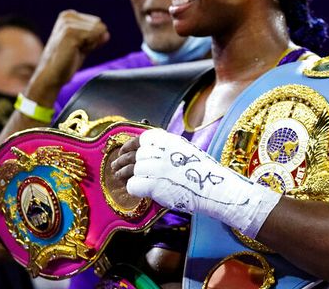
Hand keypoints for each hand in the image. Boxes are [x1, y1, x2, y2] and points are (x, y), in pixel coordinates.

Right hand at [26, 10, 109, 103]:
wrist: (52, 74)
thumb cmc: (67, 60)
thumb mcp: (85, 45)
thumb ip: (96, 37)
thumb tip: (107, 33)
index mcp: (69, 15)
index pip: (98, 23)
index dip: (93, 38)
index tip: (78, 46)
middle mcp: (67, 16)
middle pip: (99, 25)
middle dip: (93, 40)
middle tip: (76, 49)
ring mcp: (68, 24)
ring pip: (98, 31)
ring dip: (90, 44)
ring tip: (74, 51)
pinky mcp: (70, 33)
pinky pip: (94, 37)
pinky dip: (89, 48)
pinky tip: (74, 52)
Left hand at [112, 128, 281, 237]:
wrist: (213, 188)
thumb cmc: (202, 172)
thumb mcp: (185, 151)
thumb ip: (167, 150)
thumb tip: (148, 153)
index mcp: (169, 141)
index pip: (141, 139)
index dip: (129, 146)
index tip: (123, 151)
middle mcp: (160, 152)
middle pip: (134, 156)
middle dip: (121, 161)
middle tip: (115, 167)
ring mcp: (156, 168)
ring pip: (131, 170)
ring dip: (123, 174)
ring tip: (119, 177)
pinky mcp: (154, 185)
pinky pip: (134, 186)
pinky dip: (132, 188)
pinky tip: (136, 190)